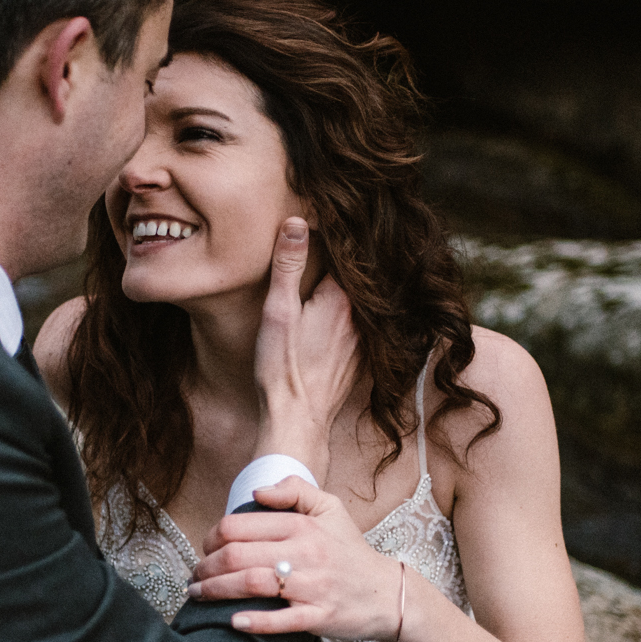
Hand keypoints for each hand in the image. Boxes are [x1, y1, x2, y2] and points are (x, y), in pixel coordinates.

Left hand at [188, 476, 402, 641]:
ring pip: (251, 585)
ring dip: (216, 591)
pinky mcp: (320, 617)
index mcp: (302, 525)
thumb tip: (256, 492)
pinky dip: (254, 622)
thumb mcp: (330, 508)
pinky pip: (281, 621)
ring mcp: (312, 586)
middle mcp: (306, 553)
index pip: (239, 526)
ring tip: (198, 595)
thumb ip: (295, 490)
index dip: (211, 537)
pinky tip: (233, 621)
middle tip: (194, 577)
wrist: (388, 593)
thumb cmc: (350, 551)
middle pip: (237, 556)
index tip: (204, 549)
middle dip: (205, 567)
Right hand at [251, 218, 360, 479]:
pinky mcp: (359, 360)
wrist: (297, 420)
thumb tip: (297, 221)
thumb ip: (288, 265)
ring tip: (333, 270)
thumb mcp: (278, 310)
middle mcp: (360, 317)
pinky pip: (360, 327)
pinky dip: (352, 316)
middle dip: (340, 261)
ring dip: (348, 289)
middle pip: (353, 278)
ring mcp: (362, 340)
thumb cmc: (282, 367)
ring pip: (358, 304)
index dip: (330, 237)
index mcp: (341, 298)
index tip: (320, 220)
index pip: (341, 254)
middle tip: (331, 236)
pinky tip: (338, 315)